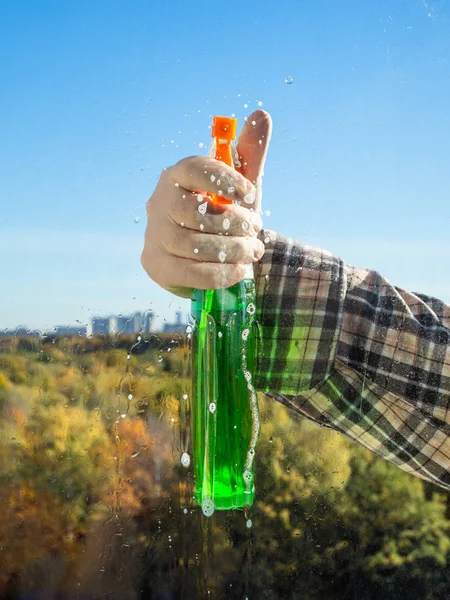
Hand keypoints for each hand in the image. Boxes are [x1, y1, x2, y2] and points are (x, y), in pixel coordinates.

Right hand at [141, 110, 271, 297]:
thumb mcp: (239, 186)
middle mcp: (158, 202)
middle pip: (193, 213)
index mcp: (177, 176)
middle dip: (233, 223)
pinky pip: (186, 272)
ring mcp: (154, 235)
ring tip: (252, 251)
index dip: (224, 180)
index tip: (250, 194)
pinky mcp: (155, 264)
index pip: (193, 169)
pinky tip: (238, 272)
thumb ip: (249, 154)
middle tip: (255, 229)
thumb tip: (261, 115)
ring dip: (230, 250)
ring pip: (192, 245)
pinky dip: (217, 274)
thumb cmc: (225, 213)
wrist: (210, 254)